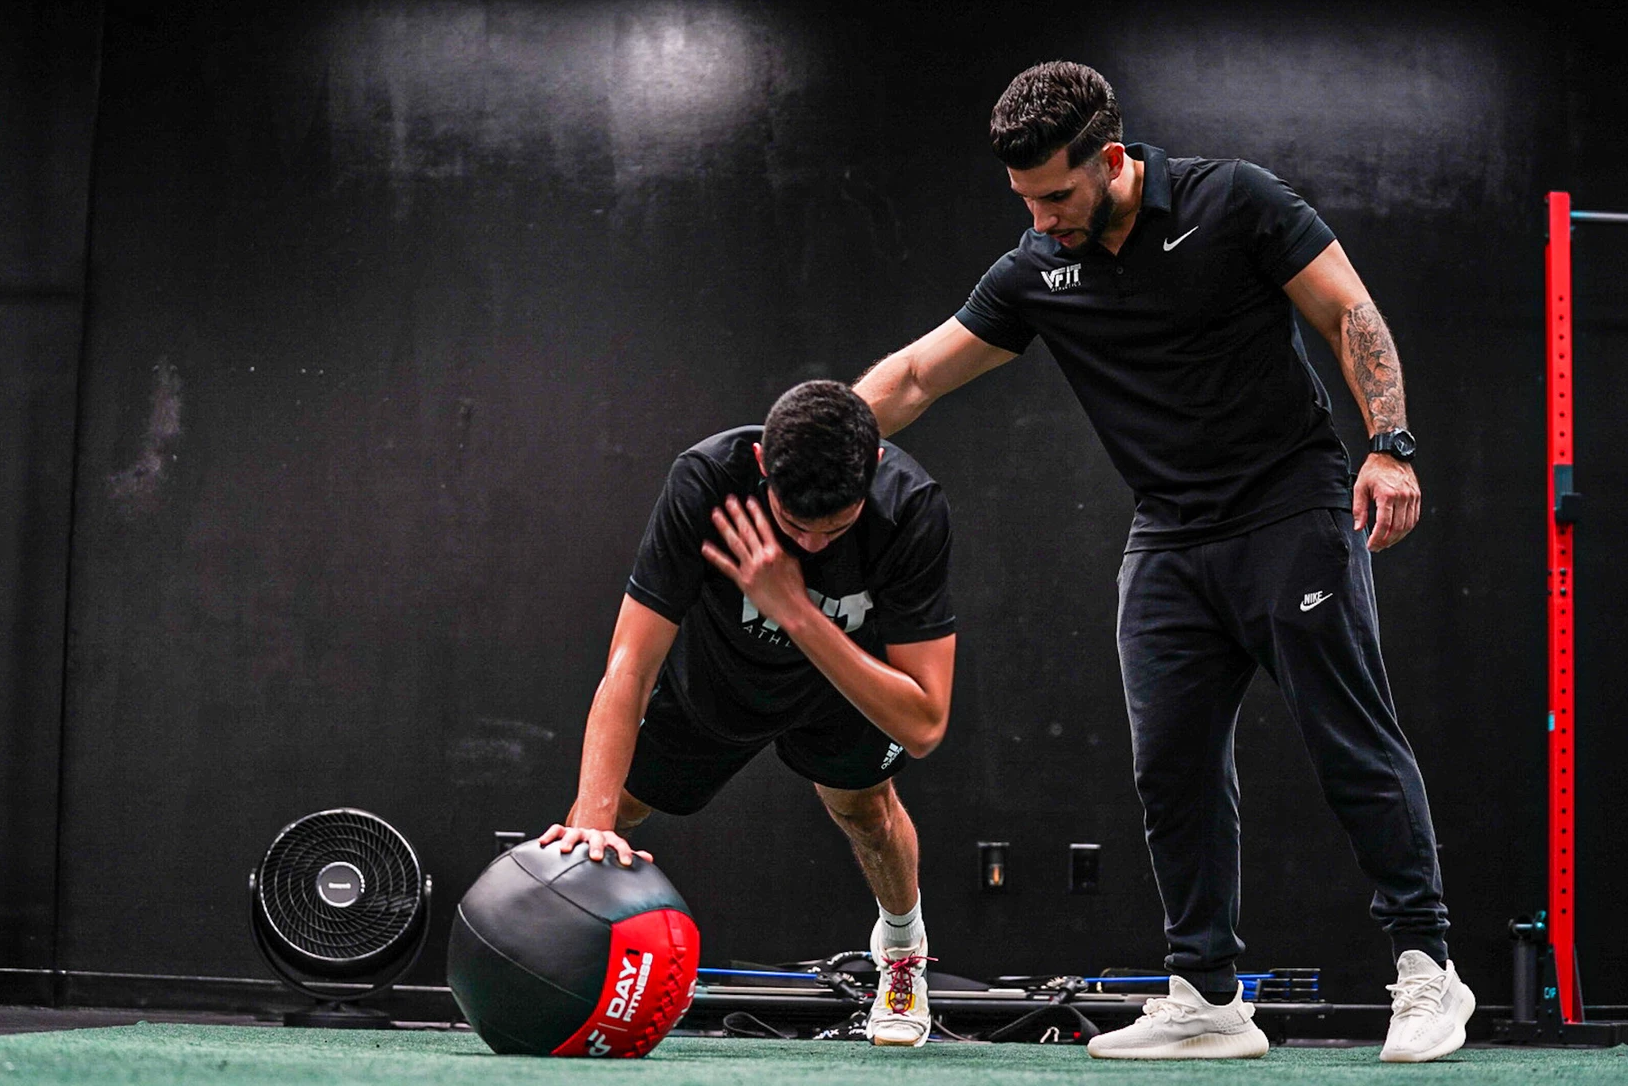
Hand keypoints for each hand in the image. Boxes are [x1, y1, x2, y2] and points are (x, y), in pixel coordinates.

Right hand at [537, 823, 651, 865]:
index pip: (619, 844)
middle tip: (595, 857)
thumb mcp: (616, 851)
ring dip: (569, 840)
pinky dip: (549, 835)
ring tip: (563, 850)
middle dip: (596, 846)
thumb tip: (649, 859)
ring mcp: (578, 832)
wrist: (587, 835)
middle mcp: (593, 834)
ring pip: (574, 833)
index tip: (627, 863)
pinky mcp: (563, 832)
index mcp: (609, 839)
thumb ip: (631, 854)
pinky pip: (556, 830)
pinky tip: (542, 843)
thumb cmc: (603, 848)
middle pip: (597, 838)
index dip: (624, 852)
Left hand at [701, 495, 809, 626]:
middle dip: (737, 513)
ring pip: (735, 543)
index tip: (748, 500)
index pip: (764, 526)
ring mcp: (751, 568)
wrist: (793, 610)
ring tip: (716, 514)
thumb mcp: (793, 562)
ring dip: (724, 527)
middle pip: (747, 530)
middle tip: (728, 500)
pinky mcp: (743, 581)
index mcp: (776, 551)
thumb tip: (774, 541)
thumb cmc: (795, 588)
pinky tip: (706, 546)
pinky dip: (715, 556)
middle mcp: (762, 557)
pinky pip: (726, 566)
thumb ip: (781, 549)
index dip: (755, 511)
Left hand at [1353, 453, 1420, 551]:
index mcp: (1387, 495)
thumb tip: (1359, 528)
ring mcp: (1412, 497)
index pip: (1384, 524)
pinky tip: (1397, 533)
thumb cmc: (1373, 470)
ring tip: (1386, 543)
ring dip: (1397, 537)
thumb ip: (1359, 509)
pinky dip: (1406, 528)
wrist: (1390, 454)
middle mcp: (1402, 497)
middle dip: (1387, 541)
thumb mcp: (1360, 487)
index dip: (1377, 538)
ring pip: (1408, 525)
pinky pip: (1414, 518)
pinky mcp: (1417, 496)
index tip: (1371, 546)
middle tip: (1377, 547)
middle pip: (1397, 528)